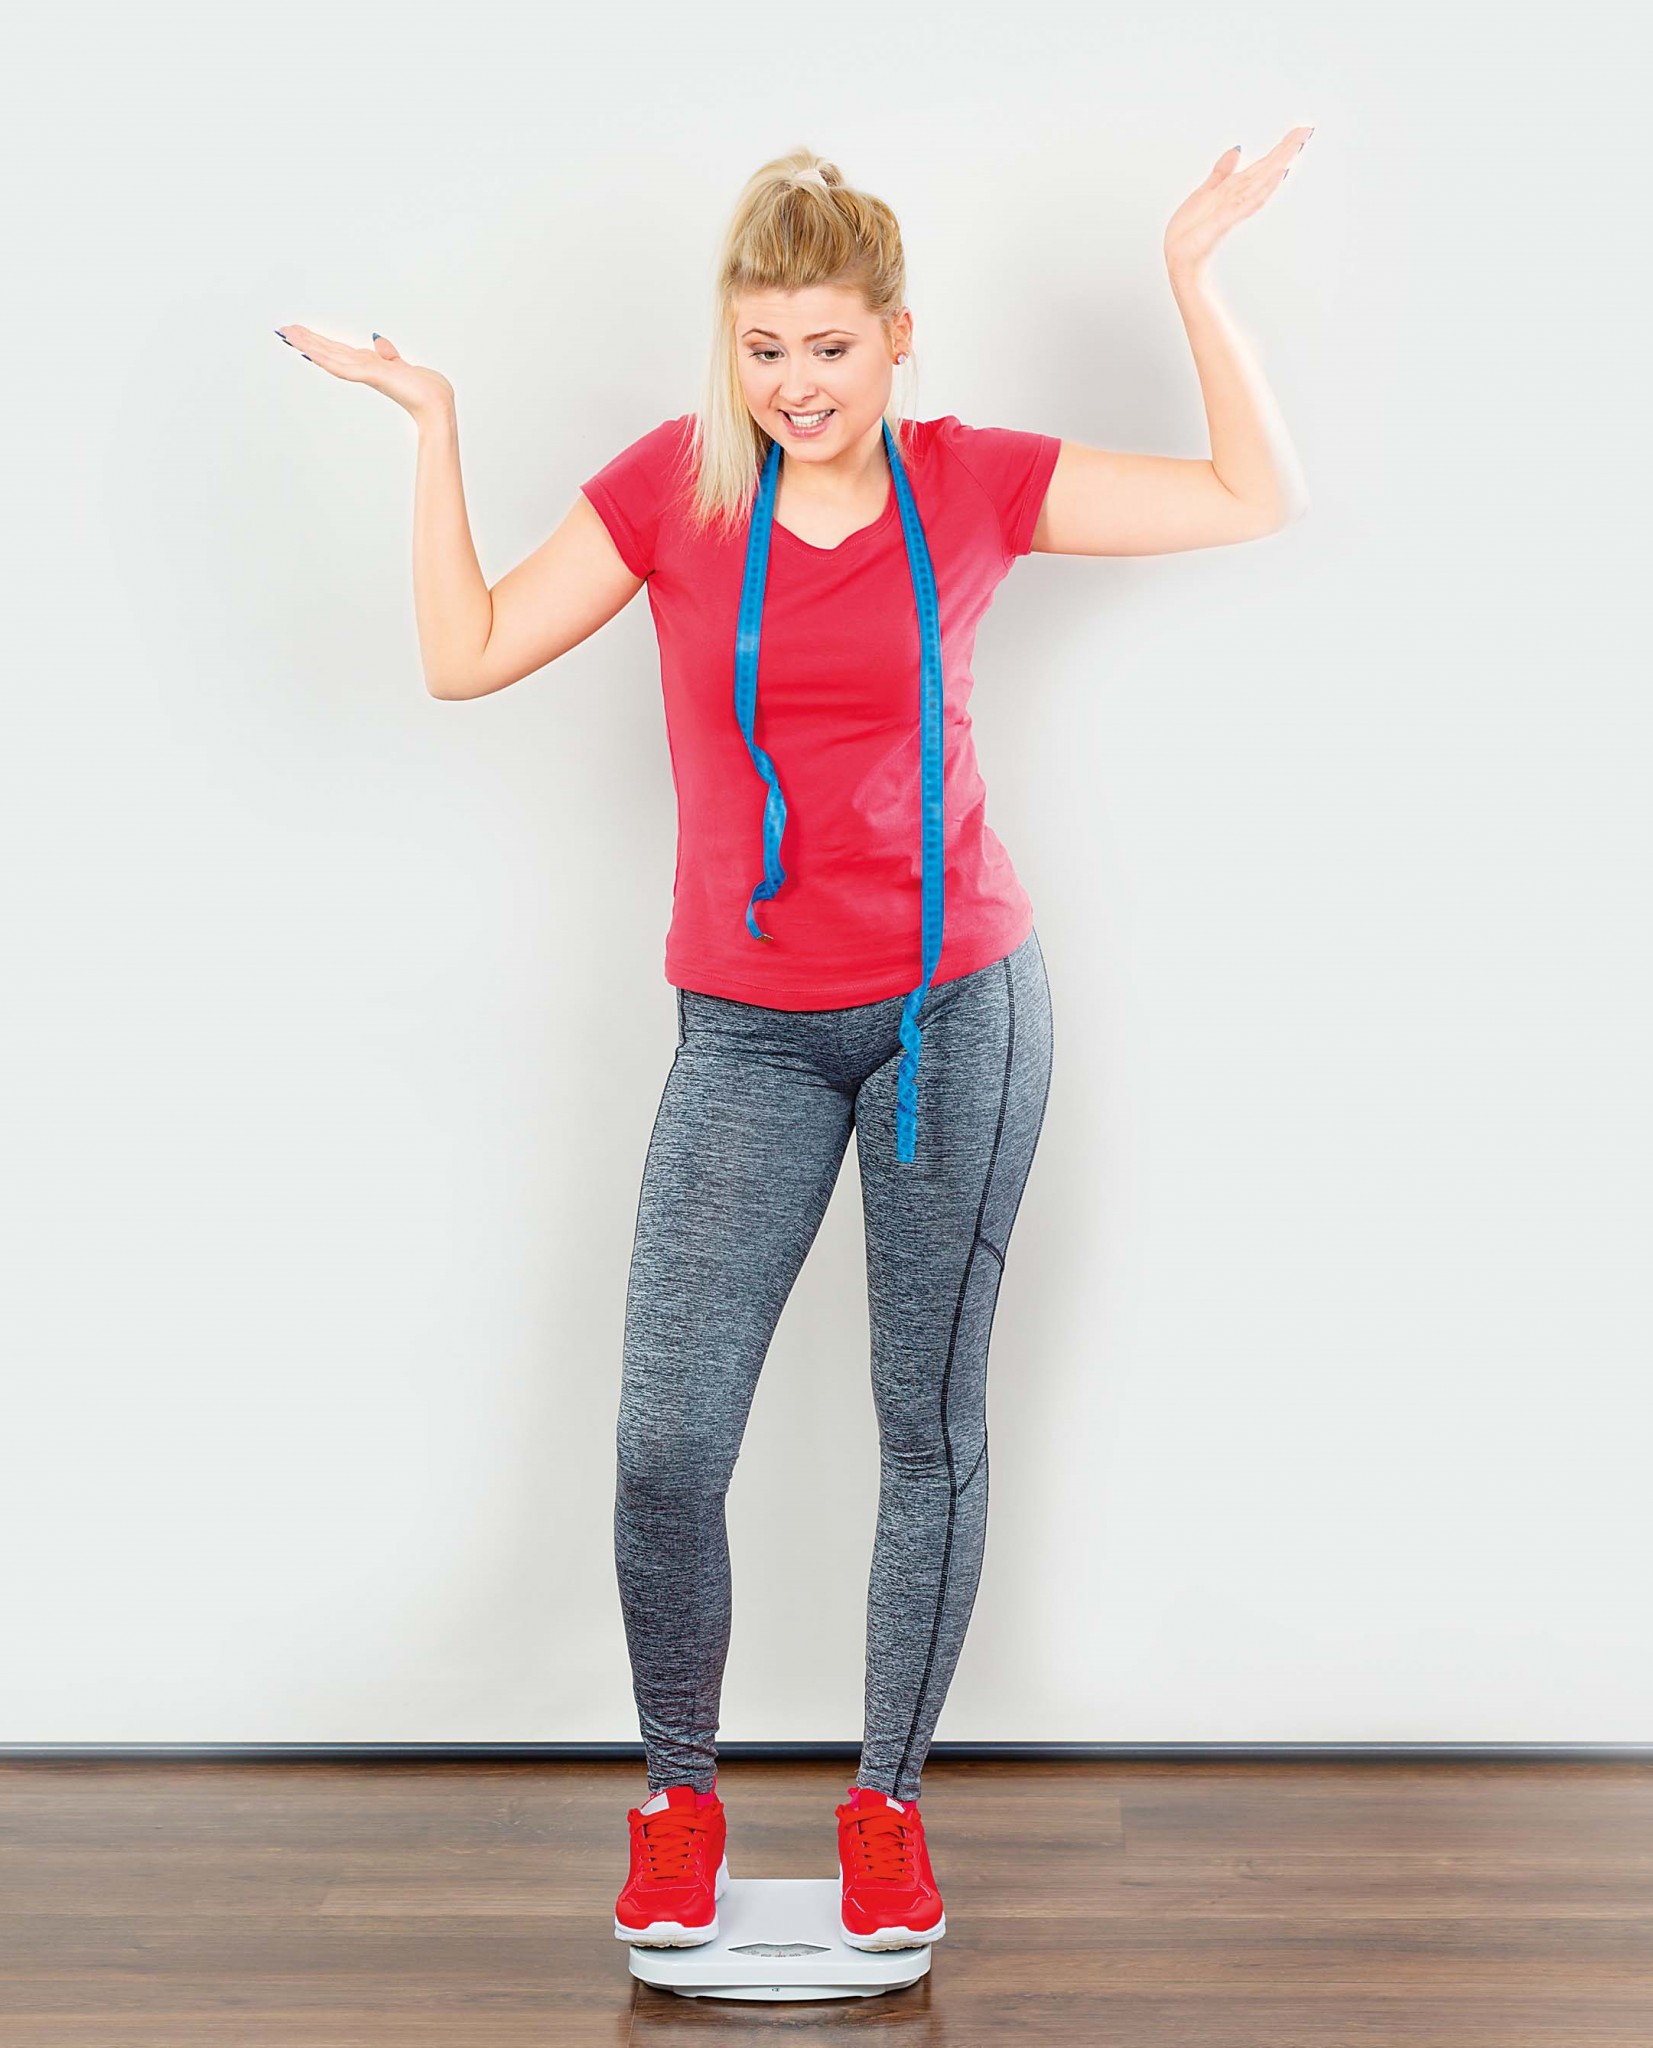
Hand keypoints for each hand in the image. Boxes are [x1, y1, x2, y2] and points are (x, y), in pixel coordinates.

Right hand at [273, 327, 453, 422]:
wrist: (438, 406)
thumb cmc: (428, 391)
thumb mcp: (404, 365)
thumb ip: (388, 354)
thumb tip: (376, 339)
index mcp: (370, 366)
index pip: (339, 351)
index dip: (320, 342)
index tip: (301, 333)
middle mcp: (364, 369)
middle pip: (329, 352)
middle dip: (306, 340)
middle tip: (282, 330)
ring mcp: (366, 373)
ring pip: (330, 357)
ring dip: (308, 345)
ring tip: (287, 335)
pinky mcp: (372, 376)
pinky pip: (344, 366)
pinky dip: (326, 359)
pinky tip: (309, 352)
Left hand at [1163, 127, 1313, 283]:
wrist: (1177, 259)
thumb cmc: (1190, 232)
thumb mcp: (1205, 192)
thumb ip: (1222, 172)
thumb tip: (1237, 149)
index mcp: (1234, 190)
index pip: (1262, 165)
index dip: (1280, 147)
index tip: (1300, 130)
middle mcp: (1238, 197)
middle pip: (1266, 169)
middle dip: (1286, 150)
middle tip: (1307, 130)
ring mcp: (1234, 209)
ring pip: (1261, 183)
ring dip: (1279, 164)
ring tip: (1297, 146)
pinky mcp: (1224, 221)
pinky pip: (1247, 203)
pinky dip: (1264, 189)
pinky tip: (1279, 175)